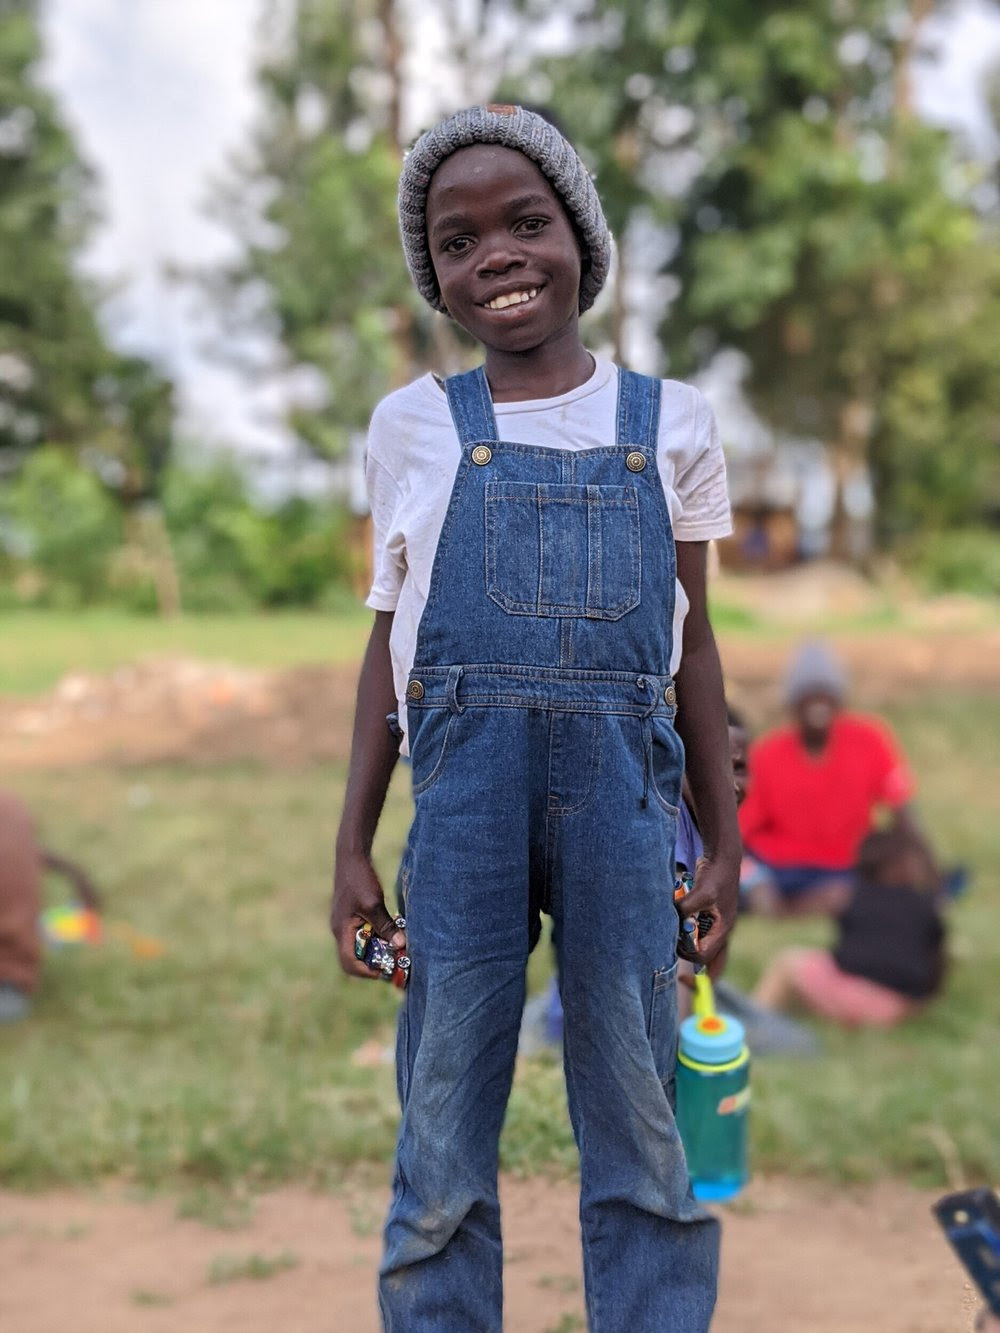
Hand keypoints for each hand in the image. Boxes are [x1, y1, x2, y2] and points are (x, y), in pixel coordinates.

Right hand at [330, 849, 407, 979]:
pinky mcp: (352, 917)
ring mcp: (345, 924)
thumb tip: (401, 946)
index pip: (349, 963)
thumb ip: (386, 926)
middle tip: (394, 964)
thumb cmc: (359, 879)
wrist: (351, 857)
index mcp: (341, 930)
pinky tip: (392, 933)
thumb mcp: (374, 904)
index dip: (367, 972)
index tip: (386, 971)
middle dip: (373, 965)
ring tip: (396, 950)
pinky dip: (376, 938)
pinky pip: (363, 935)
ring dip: (377, 951)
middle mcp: (340, 931)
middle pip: (353, 959)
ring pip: (360, 947)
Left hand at [677, 852, 739, 967]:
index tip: (673, 950)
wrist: (722, 858)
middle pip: (713, 963)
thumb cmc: (716, 875)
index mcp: (722, 930)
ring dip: (690, 951)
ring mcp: (716, 925)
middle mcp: (721, 931)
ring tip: (673, 946)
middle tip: (680, 975)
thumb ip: (686, 907)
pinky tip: (675, 927)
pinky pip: (699, 936)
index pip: (704, 957)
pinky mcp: (709, 916)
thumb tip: (670, 921)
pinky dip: (687, 936)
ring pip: (705, 950)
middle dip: (698, 973)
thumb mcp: (702, 892)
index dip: (688, 958)